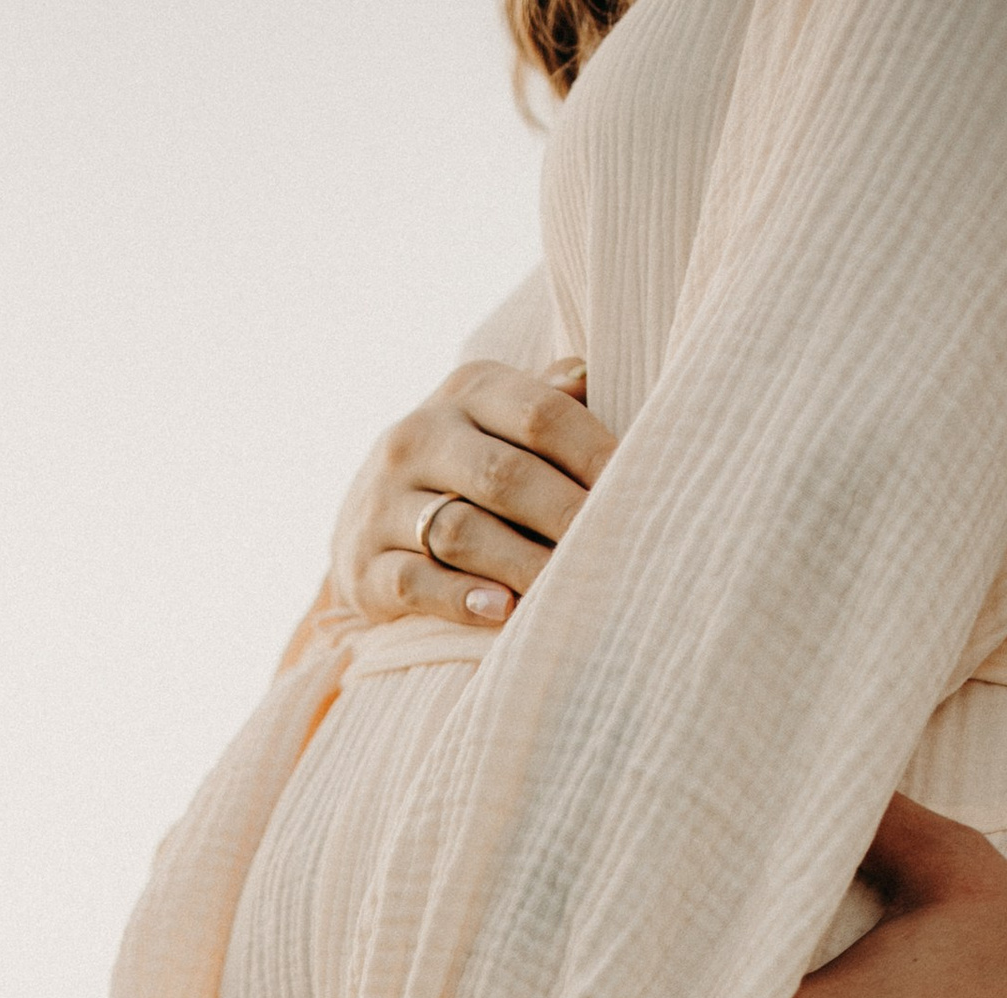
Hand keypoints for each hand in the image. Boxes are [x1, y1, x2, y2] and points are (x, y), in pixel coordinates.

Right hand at [338, 355, 617, 635]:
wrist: (363, 523)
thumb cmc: (466, 469)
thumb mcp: (499, 421)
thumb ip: (545, 402)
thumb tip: (587, 376)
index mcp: (466, 392)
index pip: (540, 414)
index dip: (595, 454)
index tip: (644, 491)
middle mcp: (418, 436)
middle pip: (504, 475)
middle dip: (566, 516)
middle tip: (615, 551)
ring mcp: (383, 502)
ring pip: (461, 531)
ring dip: (522, 564)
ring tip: (569, 590)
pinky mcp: (362, 566)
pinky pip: (416, 582)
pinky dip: (461, 599)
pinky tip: (503, 613)